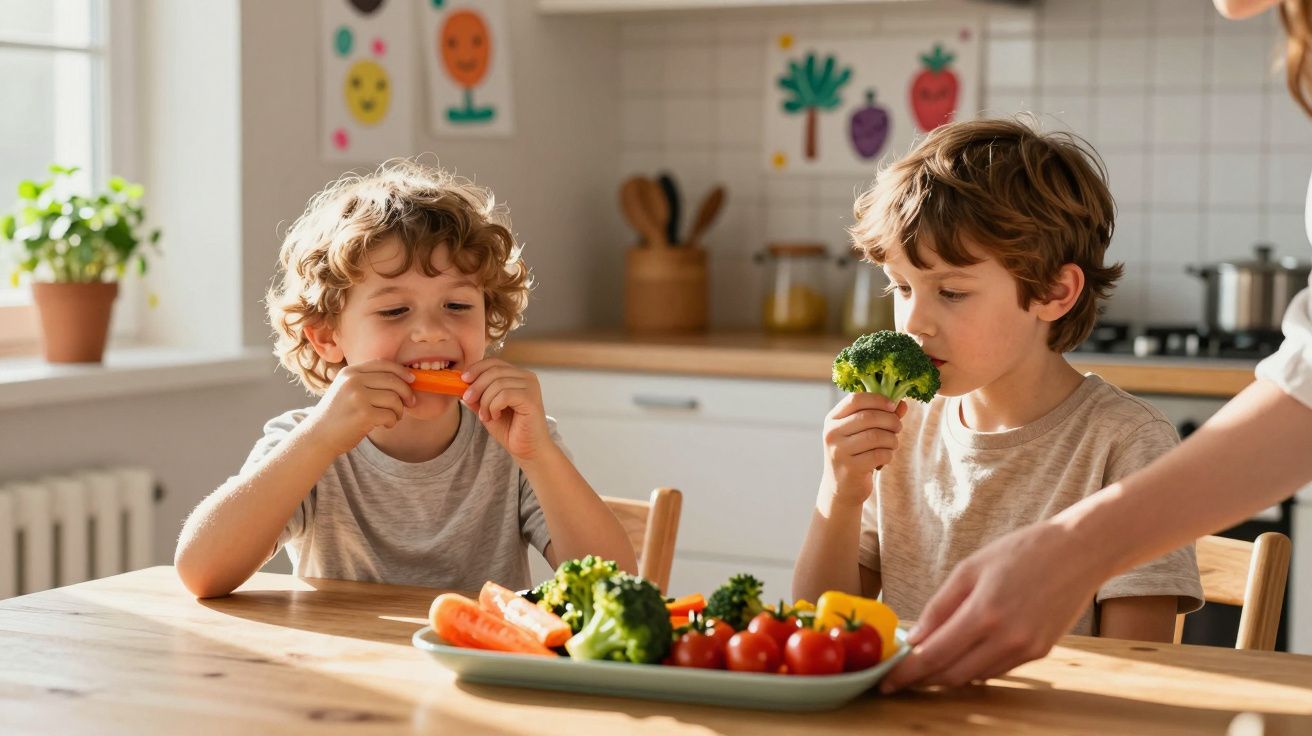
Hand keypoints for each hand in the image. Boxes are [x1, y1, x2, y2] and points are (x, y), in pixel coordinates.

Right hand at [303, 359, 415, 455]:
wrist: (317, 437)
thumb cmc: (337, 415)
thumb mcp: (346, 389)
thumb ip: (367, 381)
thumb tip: (403, 378)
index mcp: (350, 372)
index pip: (383, 364)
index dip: (402, 371)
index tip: (412, 380)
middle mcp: (353, 381)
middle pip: (393, 380)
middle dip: (406, 392)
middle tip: (410, 403)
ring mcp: (357, 397)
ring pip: (394, 398)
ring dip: (399, 410)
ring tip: (393, 417)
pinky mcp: (363, 414)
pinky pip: (390, 414)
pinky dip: (392, 421)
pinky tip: (385, 424)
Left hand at [460, 358, 551, 459]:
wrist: (527, 449)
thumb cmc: (510, 429)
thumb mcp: (486, 408)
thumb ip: (477, 395)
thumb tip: (459, 383)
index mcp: (517, 375)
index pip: (494, 362)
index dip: (476, 368)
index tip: (463, 380)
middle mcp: (527, 377)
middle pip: (494, 370)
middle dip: (476, 386)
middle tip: (468, 400)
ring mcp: (531, 387)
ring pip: (497, 384)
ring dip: (485, 401)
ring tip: (485, 416)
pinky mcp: (531, 399)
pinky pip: (504, 395)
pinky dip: (494, 406)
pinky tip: (495, 416)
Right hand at [821, 393, 907, 505]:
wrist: (841, 488)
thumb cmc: (855, 455)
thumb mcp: (863, 432)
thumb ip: (882, 416)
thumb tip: (903, 403)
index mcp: (832, 419)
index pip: (855, 399)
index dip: (878, 399)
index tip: (892, 406)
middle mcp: (832, 433)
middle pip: (868, 417)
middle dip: (890, 420)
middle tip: (898, 427)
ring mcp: (838, 451)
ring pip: (876, 436)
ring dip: (892, 439)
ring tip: (892, 444)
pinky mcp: (849, 468)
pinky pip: (879, 454)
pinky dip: (888, 454)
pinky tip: (885, 458)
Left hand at [879, 519, 1105, 692]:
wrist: (1080, 552)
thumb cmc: (1022, 551)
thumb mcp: (970, 568)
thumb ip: (939, 606)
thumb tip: (915, 638)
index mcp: (983, 613)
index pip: (934, 656)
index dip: (906, 673)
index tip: (886, 682)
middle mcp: (1006, 638)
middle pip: (951, 675)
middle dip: (922, 679)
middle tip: (901, 677)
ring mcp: (1026, 649)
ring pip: (974, 676)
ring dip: (947, 675)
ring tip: (927, 664)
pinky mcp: (1040, 653)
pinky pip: (996, 669)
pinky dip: (974, 667)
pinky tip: (963, 653)